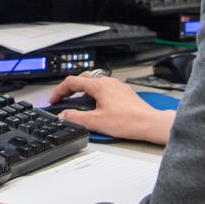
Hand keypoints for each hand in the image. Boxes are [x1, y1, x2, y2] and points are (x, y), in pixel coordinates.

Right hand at [48, 73, 173, 144]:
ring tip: (80, 102)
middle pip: (83, 79)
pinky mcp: (125, 93)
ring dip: (84, 90)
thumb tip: (62, 116)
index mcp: (98, 86)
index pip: (71, 82)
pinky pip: (106, 88)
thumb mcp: (96, 122)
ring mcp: (117, 86)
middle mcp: (108, 82)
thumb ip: (75, 118)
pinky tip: (99, 105)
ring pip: (95, 82)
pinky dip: (97, 93)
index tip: (54, 100)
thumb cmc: (128, 121)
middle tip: (64, 98)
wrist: (149, 124)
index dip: (59, 91)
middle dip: (71, 88)